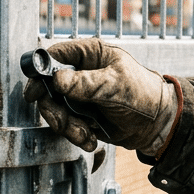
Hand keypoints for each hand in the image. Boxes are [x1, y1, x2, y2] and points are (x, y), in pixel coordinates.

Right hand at [22, 38, 178, 153]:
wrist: (157, 125)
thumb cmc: (143, 94)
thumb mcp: (115, 85)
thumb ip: (86, 83)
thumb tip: (57, 79)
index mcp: (90, 55)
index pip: (55, 55)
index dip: (41, 72)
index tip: (35, 90)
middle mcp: (81, 73)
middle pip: (49, 88)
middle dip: (54, 109)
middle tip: (62, 123)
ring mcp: (80, 95)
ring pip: (56, 110)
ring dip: (67, 126)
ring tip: (85, 134)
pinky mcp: (82, 115)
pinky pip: (67, 125)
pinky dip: (76, 135)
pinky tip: (91, 138)